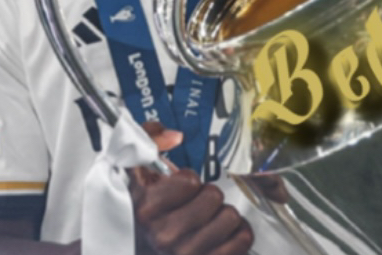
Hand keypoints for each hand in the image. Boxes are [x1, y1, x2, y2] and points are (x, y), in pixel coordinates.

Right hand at [131, 124, 253, 254]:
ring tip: (209, 219)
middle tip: (196, 204)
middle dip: (208, 196)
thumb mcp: (139, 167)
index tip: (180, 188)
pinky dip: (238, 234)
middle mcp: (164, 236)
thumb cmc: (151, 207)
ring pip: (230, 218)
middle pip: (213, 197)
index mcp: (147, 209)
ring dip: (223, 215)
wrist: (146, 248)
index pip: (190, 182)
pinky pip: (242, 240)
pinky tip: (223, 234)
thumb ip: (150, 139)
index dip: (189, 179)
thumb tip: (175, 137)